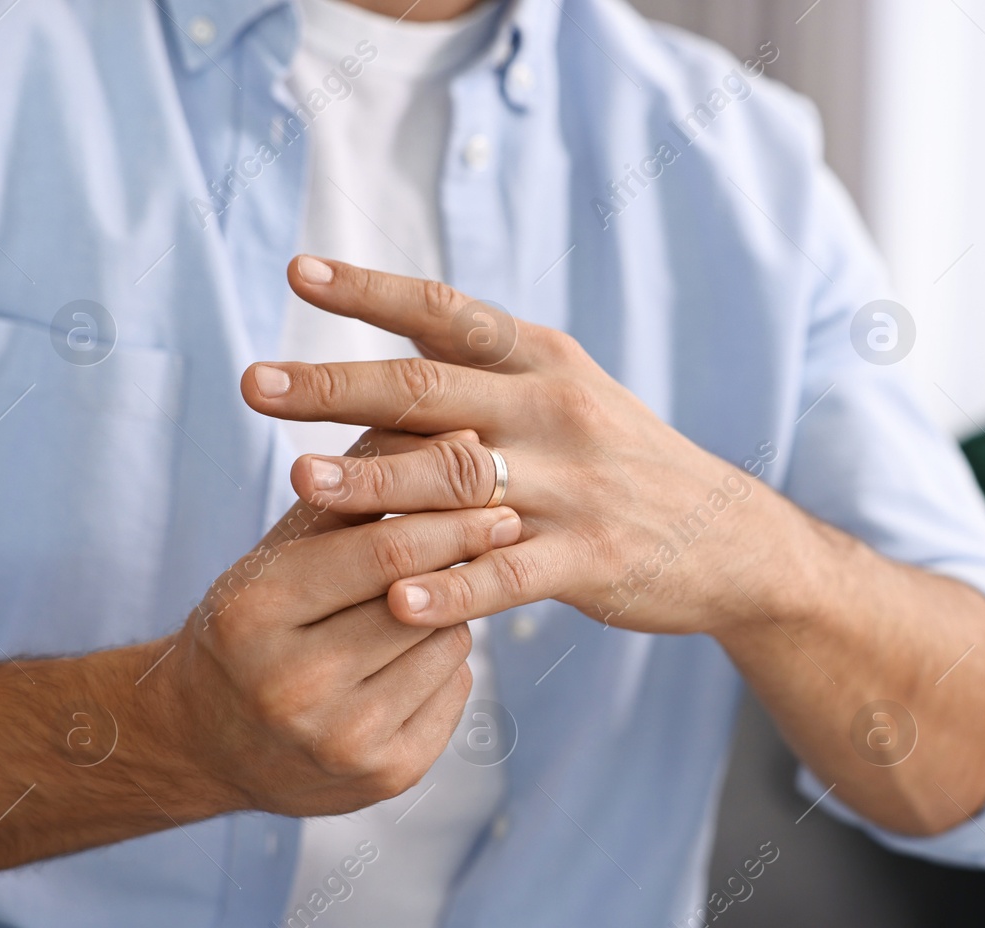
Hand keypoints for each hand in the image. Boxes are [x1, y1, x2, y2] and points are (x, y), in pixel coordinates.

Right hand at [147, 429, 522, 815]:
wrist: (208, 740)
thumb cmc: (255, 621)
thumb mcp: (281, 548)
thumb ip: (359, 487)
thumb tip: (458, 431)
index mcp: (255, 616)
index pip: (379, 555)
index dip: (445, 517)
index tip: (494, 489)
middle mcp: (292, 688)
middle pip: (421, 602)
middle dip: (463, 557)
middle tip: (505, 521)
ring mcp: (340, 742)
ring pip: (449, 646)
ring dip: (452, 613)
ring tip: (426, 601)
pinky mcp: (383, 778)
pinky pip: (454, 694)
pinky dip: (447, 666)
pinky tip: (415, 659)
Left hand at [239, 255, 820, 636]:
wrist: (728, 539)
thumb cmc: (622, 464)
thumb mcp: (567, 396)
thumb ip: (483, 376)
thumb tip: (382, 349)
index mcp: (543, 362)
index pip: (446, 312)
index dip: (370, 289)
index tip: (296, 270)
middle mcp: (555, 411)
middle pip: (430, 387)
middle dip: (335, 382)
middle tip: (256, 381)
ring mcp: (575, 486)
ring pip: (458, 479)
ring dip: (377, 479)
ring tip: (303, 482)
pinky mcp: (592, 559)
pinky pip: (508, 575)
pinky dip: (451, 589)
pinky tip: (398, 600)